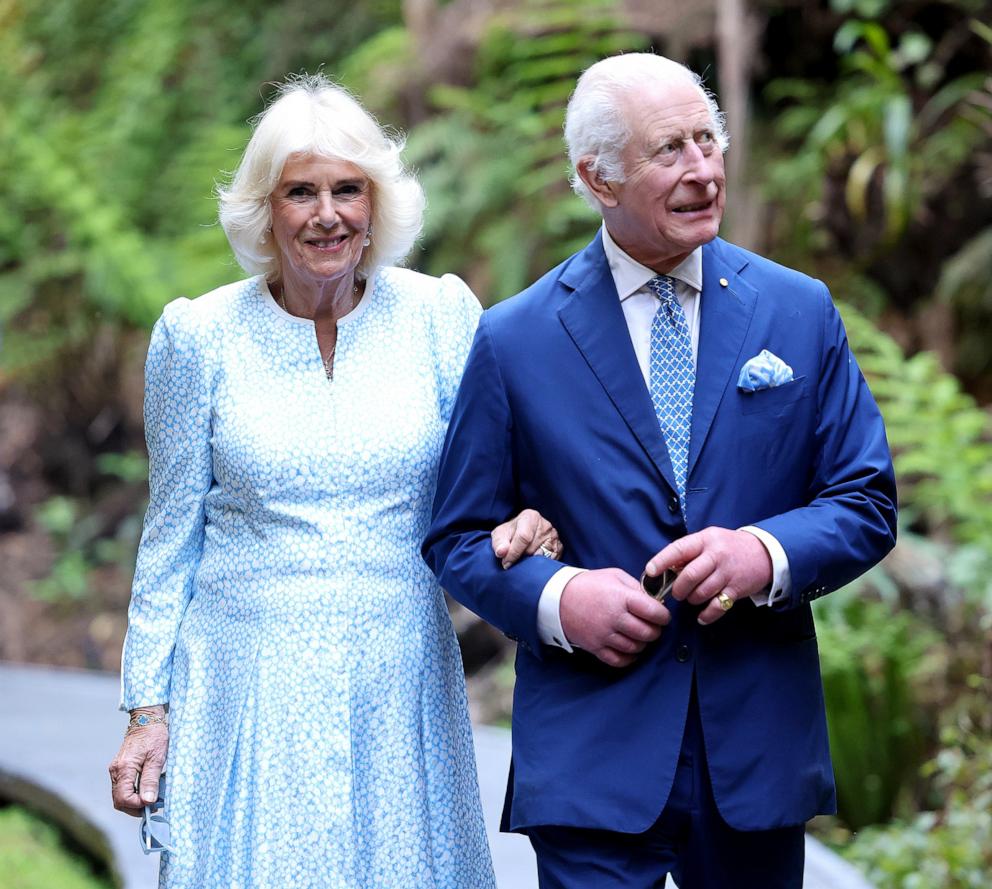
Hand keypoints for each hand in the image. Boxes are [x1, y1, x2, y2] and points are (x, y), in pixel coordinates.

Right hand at [109, 709, 168, 817]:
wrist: (147, 719)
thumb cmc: (154, 736)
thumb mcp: (157, 758)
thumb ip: (150, 780)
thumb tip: (148, 801)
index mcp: (123, 769)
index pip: (123, 798)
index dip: (137, 805)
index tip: (152, 804)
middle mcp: (116, 771)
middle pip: (119, 800)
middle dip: (135, 807)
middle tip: (153, 807)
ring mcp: (116, 770)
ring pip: (119, 795)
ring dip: (134, 802)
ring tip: (151, 800)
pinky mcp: (120, 768)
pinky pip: (122, 787)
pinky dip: (133, 793)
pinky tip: (146, 791)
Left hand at [491, 508, 562, 568]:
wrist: (524, 532)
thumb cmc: (511, 533)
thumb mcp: (500, 535)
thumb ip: (499, 543)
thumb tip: (501, 552)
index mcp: (530, 517)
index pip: (523, 537)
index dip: (513, 552)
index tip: (506, 563)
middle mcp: (545, 525)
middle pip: (532, 549)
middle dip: (521, 557)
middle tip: (514, 560)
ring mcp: (554, 536)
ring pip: (541, 556)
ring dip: (531, 562)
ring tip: (524, 558)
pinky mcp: (559, 546)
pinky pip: (550, 560)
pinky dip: (540, 563)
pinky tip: (533, 559)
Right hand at [560, 569, 670, 667]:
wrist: (558, 598)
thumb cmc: (589, 585)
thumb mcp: (615, 576)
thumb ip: (636, 587)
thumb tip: (654, 601)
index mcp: (621, 597)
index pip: (654, 612)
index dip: (663, 615)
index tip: (662, 615)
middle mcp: (614, 618)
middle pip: (648, 633)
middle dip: (655, 630)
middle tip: (652, 626)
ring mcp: (604, 635)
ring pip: (635, 648)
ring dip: (642, 643)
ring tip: (639, 635)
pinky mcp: (596, 647)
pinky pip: (620, 660)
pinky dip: (629, 657)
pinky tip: (629, 648)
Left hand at [644, 527, 771, 625]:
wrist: (764, 552)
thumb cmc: (728, 547)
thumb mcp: (708, 540)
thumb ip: (689, 552)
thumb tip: (666, 568)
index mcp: (704, 540)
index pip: (679, 549)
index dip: (662, 561)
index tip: (650, 571)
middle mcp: (716, 555)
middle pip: (690, 575)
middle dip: (678, 589)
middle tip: (677, 593)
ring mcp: (727, 572)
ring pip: (702, 592)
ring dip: (692, 599)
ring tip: (692, 598)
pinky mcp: (737, 589)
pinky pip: (717, 606)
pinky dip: (707, 615)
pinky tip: (702, 616)